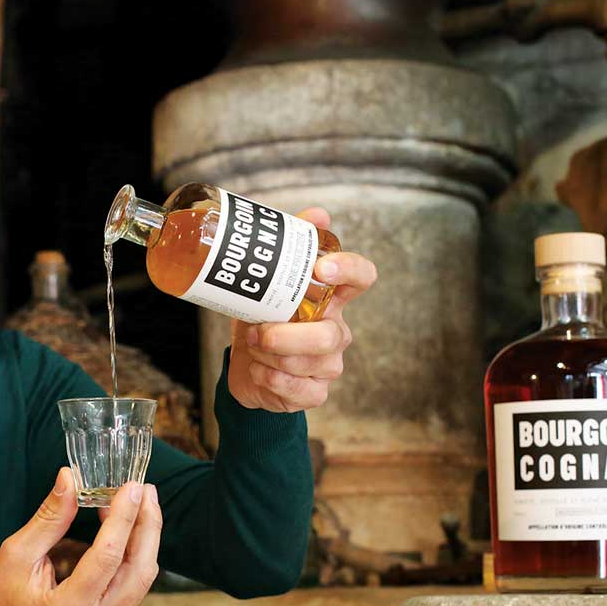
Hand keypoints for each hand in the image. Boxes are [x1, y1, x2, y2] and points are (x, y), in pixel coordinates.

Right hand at [0, 468, 161, 605]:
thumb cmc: (2, 603)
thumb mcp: (16, 555)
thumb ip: (49, 519)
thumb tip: (70, 479)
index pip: (108, 557)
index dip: (124, 518)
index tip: (132, 488)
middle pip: (140, 570)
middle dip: (147, 525)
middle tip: (145, 490)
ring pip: (143, 579)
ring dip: (145, 538)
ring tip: (140, 503)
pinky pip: (135, 587)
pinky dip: (135, 554)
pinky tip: (126, 529)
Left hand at [227, 207, 377, 412]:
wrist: (244, 365)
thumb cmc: (260, 319)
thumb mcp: (263, 284)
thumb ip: (288, 248)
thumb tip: (319, 213)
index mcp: (330, 298)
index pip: (362, 277)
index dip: (349, 270)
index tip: (321, 267)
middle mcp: (336, 331)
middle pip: (331, 335)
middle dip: (290, 336)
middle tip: (257, 332)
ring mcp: (328, 364)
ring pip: (313, 364)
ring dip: (273, 357)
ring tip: (252, 348)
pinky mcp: (315, 392)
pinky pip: (304, 391)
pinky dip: (275, 380)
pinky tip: (260, 372)